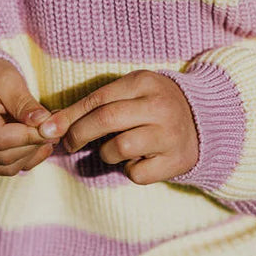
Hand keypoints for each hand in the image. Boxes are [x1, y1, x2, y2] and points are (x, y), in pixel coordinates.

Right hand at [0, 58, 55, 175]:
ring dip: (32, 153)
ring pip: (7, 167)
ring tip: (47, 133)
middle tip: (55, 128)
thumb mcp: (7, 79)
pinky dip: (26, 158)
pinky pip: (5, 168)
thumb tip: (44, 123)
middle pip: (5, 156)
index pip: (0, 139)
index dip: (30, 136)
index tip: (52, 126)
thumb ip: (24, 103)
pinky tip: (38, 143)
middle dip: (34, 144)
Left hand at [37, 70, 198, 184]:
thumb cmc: (153, 106)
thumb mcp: (131, 93)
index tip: (50, 129)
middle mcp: (160, 106)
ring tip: (113, 149)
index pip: (98, 98)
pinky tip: (138, 160)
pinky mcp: (177, 161)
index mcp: (145, 82)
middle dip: (79, 134)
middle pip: (105, 120)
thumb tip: (53, 123)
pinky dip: (130, 170)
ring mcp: (170, 134)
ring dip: (106, 153)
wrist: (204, 122)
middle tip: (70, 144)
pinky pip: (137, 173)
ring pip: (118, 148)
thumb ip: (97, 104)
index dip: (70, 116)